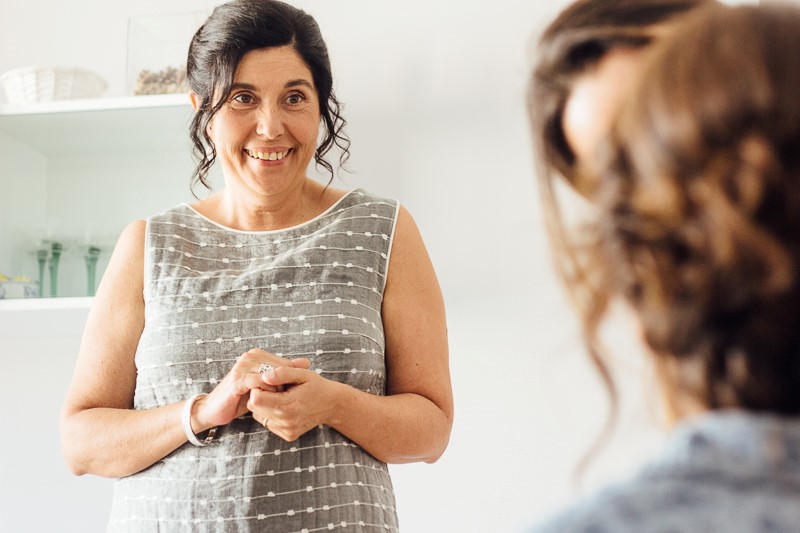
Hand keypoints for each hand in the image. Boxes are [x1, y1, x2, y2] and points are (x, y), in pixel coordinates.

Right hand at [191, 349, 309, 431]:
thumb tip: (307, 362)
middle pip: (280, 368)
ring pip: (272, 375)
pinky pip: (260, 382)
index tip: (290, 394)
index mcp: (257, 355)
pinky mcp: (238, 378)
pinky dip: (267, 392)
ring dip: (277, 390)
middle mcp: (250, 356)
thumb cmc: (242, 397)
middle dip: (285, 385)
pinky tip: (268, 401)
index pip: (284, 363)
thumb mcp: (266, 385)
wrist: (214, 409)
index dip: (290, 380)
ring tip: (276, 401)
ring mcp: (243, 365)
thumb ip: (285, 372)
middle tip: (283, 399)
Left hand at [248, 365, 342, 441]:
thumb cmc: (316, 386)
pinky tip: (285, 407)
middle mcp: (286, 421)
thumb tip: (264, 376)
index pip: (256, 399)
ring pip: (259, 416)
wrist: (332, 404)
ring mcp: (287, 430)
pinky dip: (271, 414)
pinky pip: (267, 423)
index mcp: (288, 405)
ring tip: (281, 397)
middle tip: (275, 388)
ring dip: (265, 405)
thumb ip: (283, 373)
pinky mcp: (288, 435)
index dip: (258, 387)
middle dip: (260, 395)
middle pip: (255, 408)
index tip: (268, 381)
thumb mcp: (302, 374)